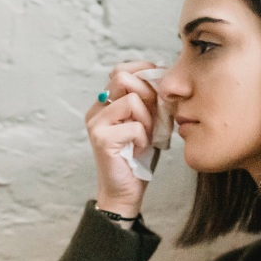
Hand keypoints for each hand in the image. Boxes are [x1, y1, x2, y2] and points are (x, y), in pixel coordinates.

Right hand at [85, 61, 159, 217]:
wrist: (126, 191)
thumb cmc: (139, 157)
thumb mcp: (148, 121)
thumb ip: (151, 100)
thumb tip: (164, 75)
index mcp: (105, 103)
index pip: (120, 70)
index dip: (142, 72)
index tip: (159, 89)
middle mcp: (96, 110)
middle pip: (121, 77)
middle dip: (147, 93)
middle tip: (154, 114)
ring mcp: (96, 123)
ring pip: (131, 100)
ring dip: (147, 119)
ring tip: (146, 136)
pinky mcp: (101, 139)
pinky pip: (134, 125)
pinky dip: (144, 137)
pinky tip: (140, 148)